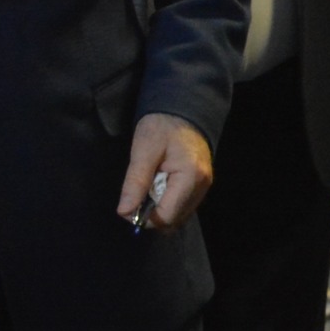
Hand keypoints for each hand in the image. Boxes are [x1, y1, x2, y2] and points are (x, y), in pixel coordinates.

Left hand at [119, 114, 213, 231]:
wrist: (184, 110)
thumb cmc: (162, 126)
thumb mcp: (143, 150)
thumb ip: (135, 183)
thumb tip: (124, 213)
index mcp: (190, 177)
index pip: (166, 216)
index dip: (144, 218)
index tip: (128, 206)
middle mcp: (202, 186)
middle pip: (174, 220)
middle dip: (152, 215)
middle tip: (137, 196)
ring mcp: (204, 186)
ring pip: (179, 216)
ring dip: (160, 210)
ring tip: (149, 188)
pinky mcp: (201, 185)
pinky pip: (183, 206)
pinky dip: (168, 203)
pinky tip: (159, 187)